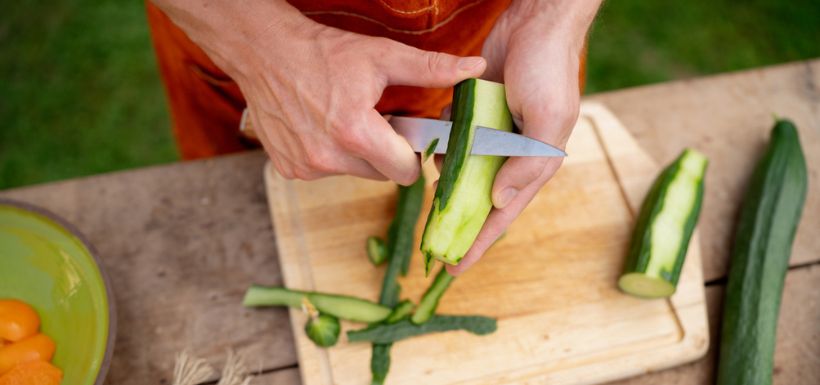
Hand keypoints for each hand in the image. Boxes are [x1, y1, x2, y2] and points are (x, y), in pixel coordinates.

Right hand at [152, 0, 485, 184]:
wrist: (265, 52)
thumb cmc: (324, 52)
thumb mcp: (382, 56)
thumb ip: (431, 69)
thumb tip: (474, 68)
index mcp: (354, 133)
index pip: (405, 172)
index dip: (410, 153)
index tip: (404, 133)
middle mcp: (327, 158)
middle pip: (380, 175)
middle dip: (383, 152)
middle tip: (372, 119)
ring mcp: (305, 167)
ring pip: (354, 174)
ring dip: (356, 154)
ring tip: (343, 118)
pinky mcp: (289, 170)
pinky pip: (326, 172)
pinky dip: (329, 155)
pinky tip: (320, 126)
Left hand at [448, 0, 600, 273]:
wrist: (535, 23)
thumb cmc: (550, 71)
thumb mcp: (548, 120)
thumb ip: (528, 164)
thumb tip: (500, 202)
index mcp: (533, 163)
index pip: (503, 215)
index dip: (479, 243)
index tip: (454, 267)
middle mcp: (512, 154)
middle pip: (480, 199)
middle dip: (458, 223)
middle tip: (431, 245)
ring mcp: (493, 134)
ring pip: (464, 171)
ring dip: (447, 181)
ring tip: (430, 192)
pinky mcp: (475, 113)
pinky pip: (455, 138)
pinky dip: (443, 146)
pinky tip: (431, 151)